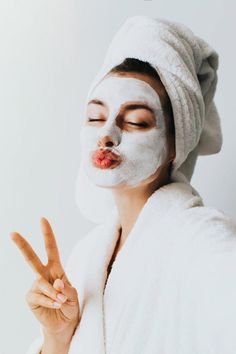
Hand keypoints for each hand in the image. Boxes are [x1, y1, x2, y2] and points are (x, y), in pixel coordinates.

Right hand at [10, 217, 79, 336]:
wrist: (64, 324)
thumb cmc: (70, 305)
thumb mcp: (73, 296)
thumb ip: (66, 288)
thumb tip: (56, 282)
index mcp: (56, 269)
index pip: (51, 249)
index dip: (47, 234)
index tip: (42, 220)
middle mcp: (44, 274)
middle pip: (31, 258)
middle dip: (22, 245)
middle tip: (12, 233)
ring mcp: (36, 285)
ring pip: (40, 282)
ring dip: (53, 293)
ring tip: (61, 301)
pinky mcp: (31, 297)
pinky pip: (38, 296)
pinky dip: (49, 301)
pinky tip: (55, 305)